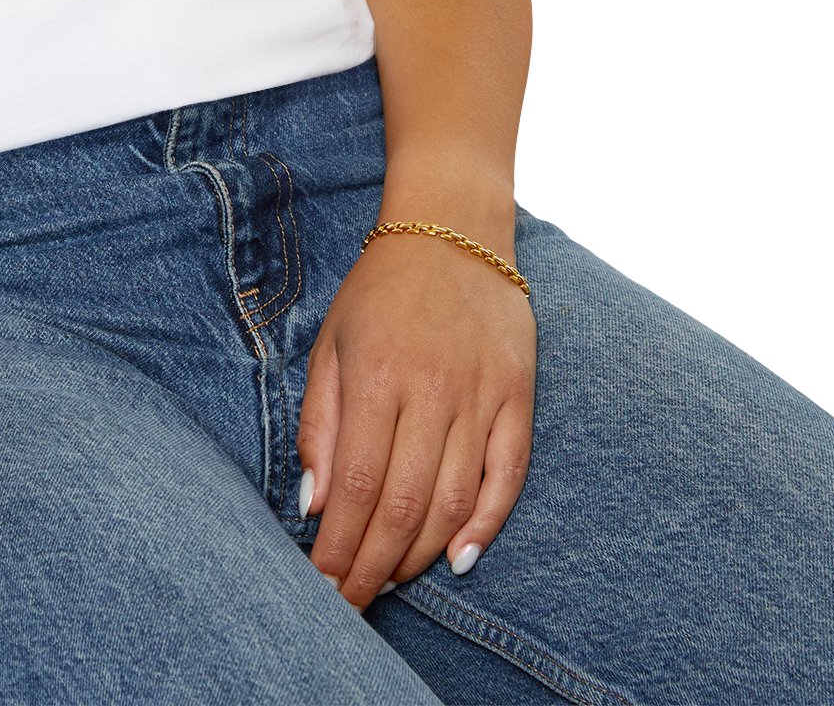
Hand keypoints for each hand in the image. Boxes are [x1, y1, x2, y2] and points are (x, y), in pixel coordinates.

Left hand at [296, 221, 536, 608]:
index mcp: (376, 376)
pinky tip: (459, 558)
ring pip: (454, 500)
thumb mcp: (331, 344)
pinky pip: (508, 475)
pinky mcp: (519, 396)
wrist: (452, 229)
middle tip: (352, 603)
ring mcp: (481, 395)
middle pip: (403, 504)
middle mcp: (432, 390)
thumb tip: (314, 504)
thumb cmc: (380, 291)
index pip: (356, 485)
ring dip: (420, 554)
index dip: (340, 546)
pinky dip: (486, 524)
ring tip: (391, 581)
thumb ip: (320, 424)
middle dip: (374, 565)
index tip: (322, 584)